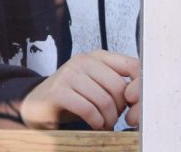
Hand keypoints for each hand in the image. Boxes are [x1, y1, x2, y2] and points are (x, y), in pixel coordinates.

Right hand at [18, 51, 139, 129]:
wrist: (38, 104)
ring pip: (104, 100)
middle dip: (120, 110)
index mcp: (97, 56)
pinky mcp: (58, 91)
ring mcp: (69, 74)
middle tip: (113, 119)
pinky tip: (94, 124)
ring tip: (103, 124)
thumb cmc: (73, 96)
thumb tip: (142, 99)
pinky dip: (96, 122)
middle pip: (119, 87)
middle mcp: (83, 60)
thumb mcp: (97, 84)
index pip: (133, 66)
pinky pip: (88, 110)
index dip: (141, 89)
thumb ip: (118, 84)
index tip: (136, 107)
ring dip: (108, 120)